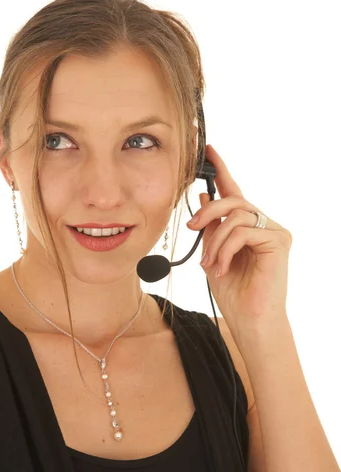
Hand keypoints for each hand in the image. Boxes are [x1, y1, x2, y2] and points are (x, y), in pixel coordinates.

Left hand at [187, 144, 292, 330]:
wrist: (250, 320)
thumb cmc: (234, 292)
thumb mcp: (214, 253)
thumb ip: (211, 226)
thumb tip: (203, 196)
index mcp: (248, 227)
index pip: (235, 192)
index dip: (222, 170)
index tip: (208, 151)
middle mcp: (264, 225)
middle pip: (234, 199)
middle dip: (207, 211)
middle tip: (191, 226)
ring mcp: (275, 232)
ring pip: (237, 215)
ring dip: (215, 239)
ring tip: (209, 262)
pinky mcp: (280, 240)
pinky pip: (243, 231)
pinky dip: (226, 249)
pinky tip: (222, 267)